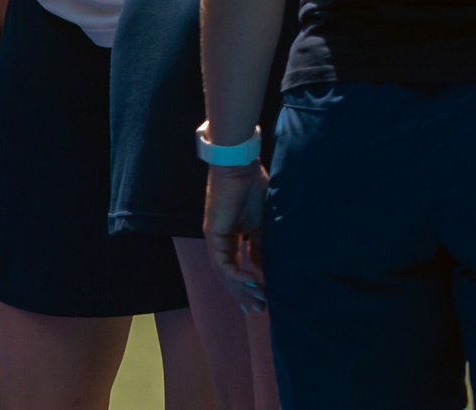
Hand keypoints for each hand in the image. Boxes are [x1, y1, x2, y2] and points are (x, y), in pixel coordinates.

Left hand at [204, 162, 268, 312]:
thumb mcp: (261, 223)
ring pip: (223, 274)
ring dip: (241, 289)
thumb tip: (262, 266)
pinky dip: (236, 276)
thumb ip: (260, 244)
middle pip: (227, 277)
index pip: (234, 269)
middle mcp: (218, 242)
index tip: (261, 300)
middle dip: (243, 295)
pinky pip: (222, 264)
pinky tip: (251, 282)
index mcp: (229, 238)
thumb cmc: (253, 187)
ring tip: (258, 300)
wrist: (241, 166)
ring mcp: (214, 240)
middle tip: (259, 309)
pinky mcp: (214, 236)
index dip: (246, 286)